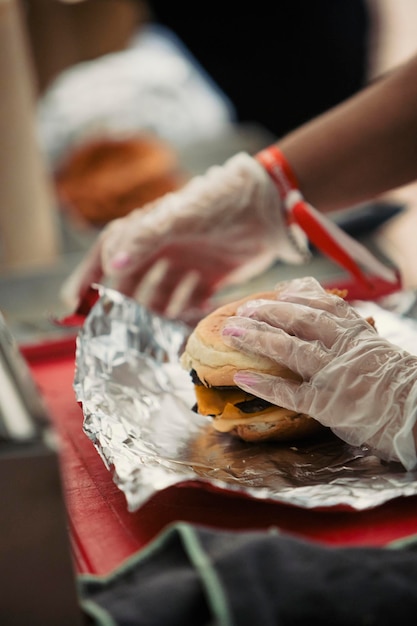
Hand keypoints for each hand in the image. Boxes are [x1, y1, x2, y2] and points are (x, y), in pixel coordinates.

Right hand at [61, 153, 306, 319]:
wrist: (270, 204)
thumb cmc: (221, 200)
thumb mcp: (182, 216)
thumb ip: (147, 239)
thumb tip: (111, 265)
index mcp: (149, 230)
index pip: (109, 254)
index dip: (89, 277)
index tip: (72, 303)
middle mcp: (164, 248)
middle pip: (135, 283)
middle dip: (126, 307)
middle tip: (120, 335)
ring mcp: (187, 264)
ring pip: (163, 298)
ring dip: (158, 317)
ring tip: (154, 340)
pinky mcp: (211, 277)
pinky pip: (192, 302)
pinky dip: (188, 315)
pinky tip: (188, 327)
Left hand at [222, 277, 416, 468]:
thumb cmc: (404, 387)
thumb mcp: (381, 352)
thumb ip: (355, 340)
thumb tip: (330, 335)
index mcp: (358, 332)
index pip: (322, 305)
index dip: (295, 297)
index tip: (276, 293)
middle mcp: (343, 346)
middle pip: (298, 320)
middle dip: (267, 312)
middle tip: (243, 310)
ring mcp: (333, 373)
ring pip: (288, 347)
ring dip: (256, 337)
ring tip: (231, 331)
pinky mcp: (326, 402)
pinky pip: (289, 391)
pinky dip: (263, 384)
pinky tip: (241, 377)